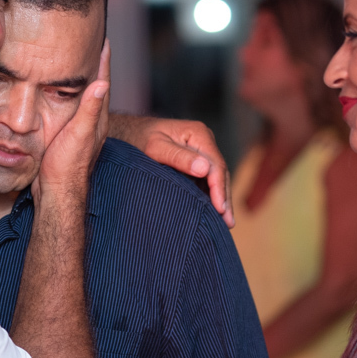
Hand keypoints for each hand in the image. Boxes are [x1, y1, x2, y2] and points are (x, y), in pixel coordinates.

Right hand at [33, 40, 110, 203]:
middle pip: (96, 87)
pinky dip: (70, 97)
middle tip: (92, 44)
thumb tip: (102, 83)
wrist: (56, 193)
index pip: (103, 83)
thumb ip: (89, 110)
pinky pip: (73, 109)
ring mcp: (82, 130)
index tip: (103, 40)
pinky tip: (62, 96)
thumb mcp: (78, 134)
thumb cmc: (67, 166)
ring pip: (84, 99)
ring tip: (78, 63)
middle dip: (94, 66)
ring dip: (82, 81)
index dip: (102, 61)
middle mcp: (93, 122)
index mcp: (97, 118)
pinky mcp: (70, 137)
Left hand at [114, 116, 232, 226]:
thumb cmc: (138, 139)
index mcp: (198, 134)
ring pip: (215, 177)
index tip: (220, 209)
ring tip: (225, 223)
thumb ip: (178, 157)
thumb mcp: (155, 148)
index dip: (219, 188)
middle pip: (220, 172)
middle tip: (228, 223)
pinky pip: (206, 180)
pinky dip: (210, 195)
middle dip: (224, 197)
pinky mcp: (195, 161)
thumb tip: (204, 169)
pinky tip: (212, 213)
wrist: (128, 134)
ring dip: (220, 199)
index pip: (215, 165)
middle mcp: (204, 141)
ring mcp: (201, 151)